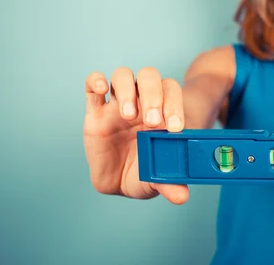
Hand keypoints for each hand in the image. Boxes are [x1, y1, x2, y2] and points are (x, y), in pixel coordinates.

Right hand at [83, 67, 188, 204]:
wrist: (122, 177)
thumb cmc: (147, 169)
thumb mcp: (158, 177)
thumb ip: (170, 182)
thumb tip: (182, 197)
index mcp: (162, 112)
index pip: (172, 93)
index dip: (175, 104)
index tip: (176, 127)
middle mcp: (142, 103)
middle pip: (149, 77)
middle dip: (154, 95)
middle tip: (154, 122)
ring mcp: (118, 105)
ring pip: (123, 76)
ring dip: (128, 90)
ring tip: (129, 115)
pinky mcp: (95, 112)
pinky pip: (91, 86)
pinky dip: (95, 80)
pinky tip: (100, 88)